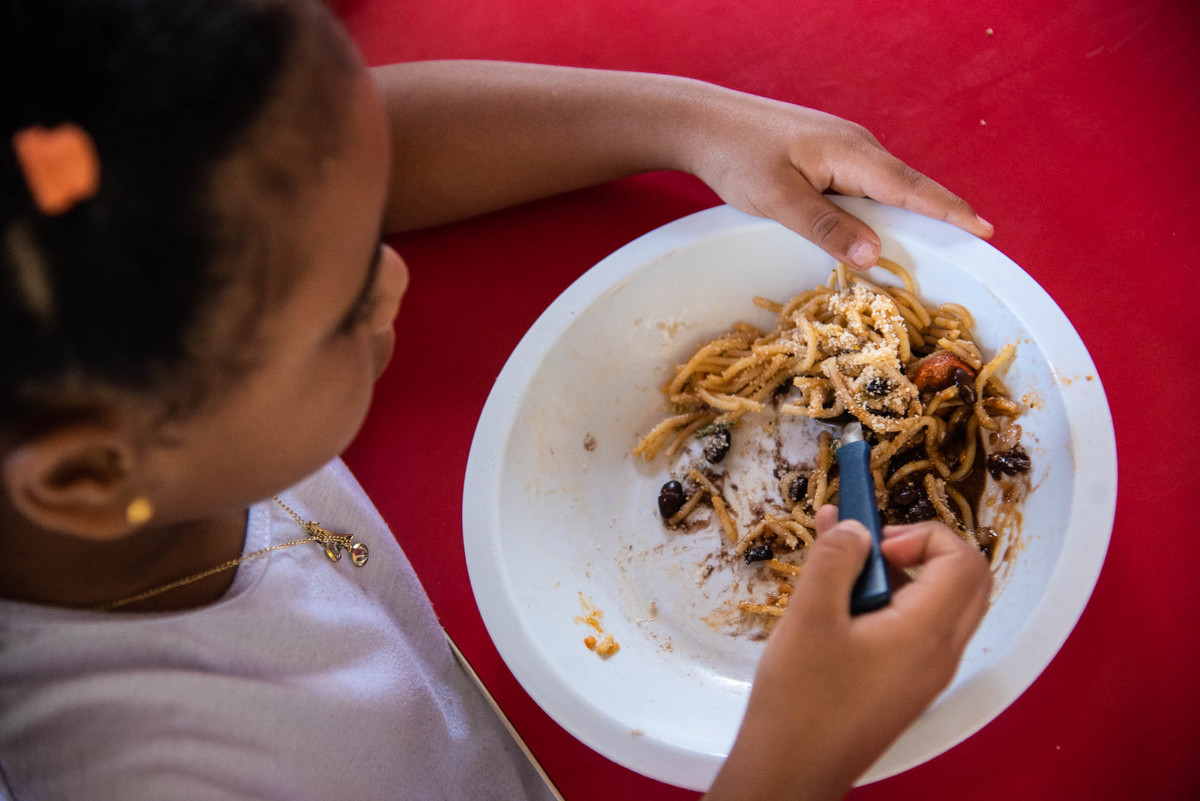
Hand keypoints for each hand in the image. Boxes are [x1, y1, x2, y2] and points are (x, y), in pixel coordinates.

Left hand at [679, 87, 993, 267]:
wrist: (703, 123)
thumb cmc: (737, 157)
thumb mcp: (778, 199)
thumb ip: (826, 227)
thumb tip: (876, 256)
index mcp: (851, 153)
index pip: (913, 188)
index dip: (950, 211)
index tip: (986, 231)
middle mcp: (856, 147)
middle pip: (908, 187)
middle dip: (942, 215)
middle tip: (976, 247)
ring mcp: (842, 150)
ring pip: (886, 188)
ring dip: (910, 214)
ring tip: (939, 246)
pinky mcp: (826, 157)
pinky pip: (866, 186)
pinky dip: (880, 209)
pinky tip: (880, 229)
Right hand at [705, 505, 991, 800]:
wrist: (792, 770)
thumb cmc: (802, 699)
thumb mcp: (810, 615)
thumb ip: (835, 559)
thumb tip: (855, 528)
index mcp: (927, 632)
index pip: (963, 559)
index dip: (921, 534)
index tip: (872, 543)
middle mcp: (940, 653)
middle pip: (963, 579)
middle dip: (917, 547)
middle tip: (866, 547)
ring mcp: (925, 673)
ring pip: (938, 603)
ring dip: (896, 573)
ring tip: (836, 563)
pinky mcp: (904, 685)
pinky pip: (914, 629)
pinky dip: (886, 602)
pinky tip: (834, 600)